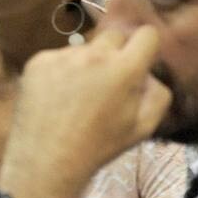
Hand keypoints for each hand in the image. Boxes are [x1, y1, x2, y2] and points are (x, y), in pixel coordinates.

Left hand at [0, 27, 170, 197]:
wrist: (45, 163)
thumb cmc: (99, 147)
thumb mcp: (143, 128)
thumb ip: (159, 94)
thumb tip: (149, 74)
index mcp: (124, 69)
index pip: (147, 34)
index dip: (146, 47)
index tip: (140, 61)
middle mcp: (94, 54)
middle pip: (115, 35)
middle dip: (117, 53)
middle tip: (108, 80)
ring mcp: (63, 56)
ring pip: (85, 48)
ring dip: (87, 62)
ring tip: (77, 93)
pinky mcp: (38, 61)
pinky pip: (58, 56)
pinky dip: (61, 70)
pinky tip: (57, 94)